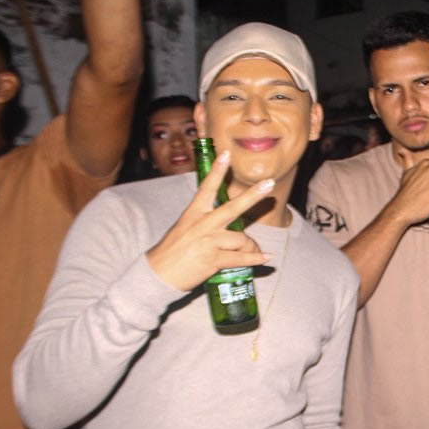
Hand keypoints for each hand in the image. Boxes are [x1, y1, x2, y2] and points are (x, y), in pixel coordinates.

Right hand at [146, 151, 273, 290]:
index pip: (207, 187)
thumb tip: (230, 224)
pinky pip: (241, 259)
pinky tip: (265, 258)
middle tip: (270, 184)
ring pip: (242, 239)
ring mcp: (208, 242)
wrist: (159, 274)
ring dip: (252, 246)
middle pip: (233, 208)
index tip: (227, 154)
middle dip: (253, 195)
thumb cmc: (173, 250)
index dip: (217, 170)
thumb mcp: (185, 227)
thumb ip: (206, 221)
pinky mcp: (213, 260)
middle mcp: (202, 224)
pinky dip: (256, 259)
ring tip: (254, 252)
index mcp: (194, 213)